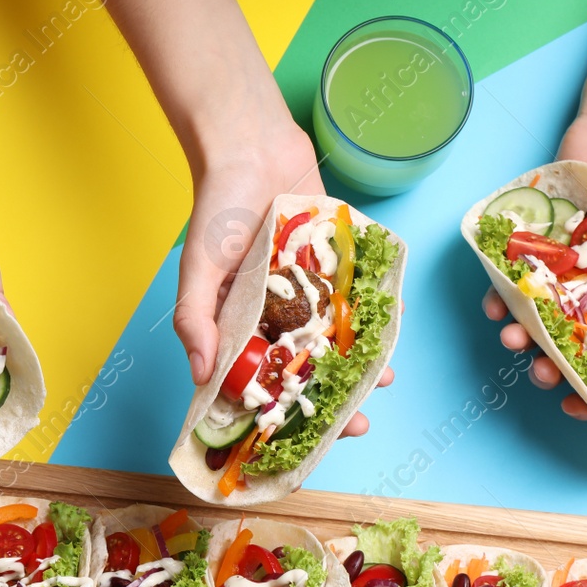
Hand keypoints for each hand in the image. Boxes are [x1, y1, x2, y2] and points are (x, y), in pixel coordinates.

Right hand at [178, 120, 393, 435]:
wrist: (251, 144)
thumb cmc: (217, 206)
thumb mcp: (198, 267)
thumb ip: (194, 318)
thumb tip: (199, 374)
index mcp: (237, 324)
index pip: (257, 382)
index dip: (278, 415)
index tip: (301, 441)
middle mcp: (274, 313)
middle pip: (305, 368)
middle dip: (332, 398)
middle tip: (357, 420)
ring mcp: (307, 290)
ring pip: (336, 338)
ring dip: (359, 363)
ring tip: (381, 379)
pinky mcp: (333, 263)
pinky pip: (356, 297)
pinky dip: (374, 315)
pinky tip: (392, 330)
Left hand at [480, 112, 586, 420]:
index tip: (579, 408)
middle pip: (562, 350)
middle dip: (548, 369)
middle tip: (541, 373)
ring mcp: (556, 277)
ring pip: (529, 322)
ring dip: (516, 338)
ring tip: (512, 338)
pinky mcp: (527, 252)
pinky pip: (503, 283)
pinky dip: (495, 298)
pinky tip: (494, 305)